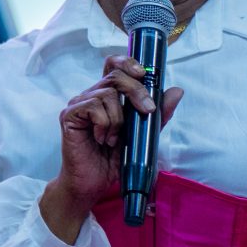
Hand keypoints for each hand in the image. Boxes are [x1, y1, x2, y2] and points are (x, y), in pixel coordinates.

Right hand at [39, 54, 182, 244]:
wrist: (91, 184)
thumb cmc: (112, 161)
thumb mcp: (142, 137)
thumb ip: (157, 115)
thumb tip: (177, 91)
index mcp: (107, 96)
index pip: (114, 65)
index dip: (128, 62)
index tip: (143, 73)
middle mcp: (92, 95)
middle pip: (115, 75)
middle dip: (136, 91)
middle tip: (147, 111)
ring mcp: (79, 104)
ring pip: (106, 94)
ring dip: (118, 119)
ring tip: (114, 139)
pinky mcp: (70, 116)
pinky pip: (93, 108)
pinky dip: (104, 124)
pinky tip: (102, 139)